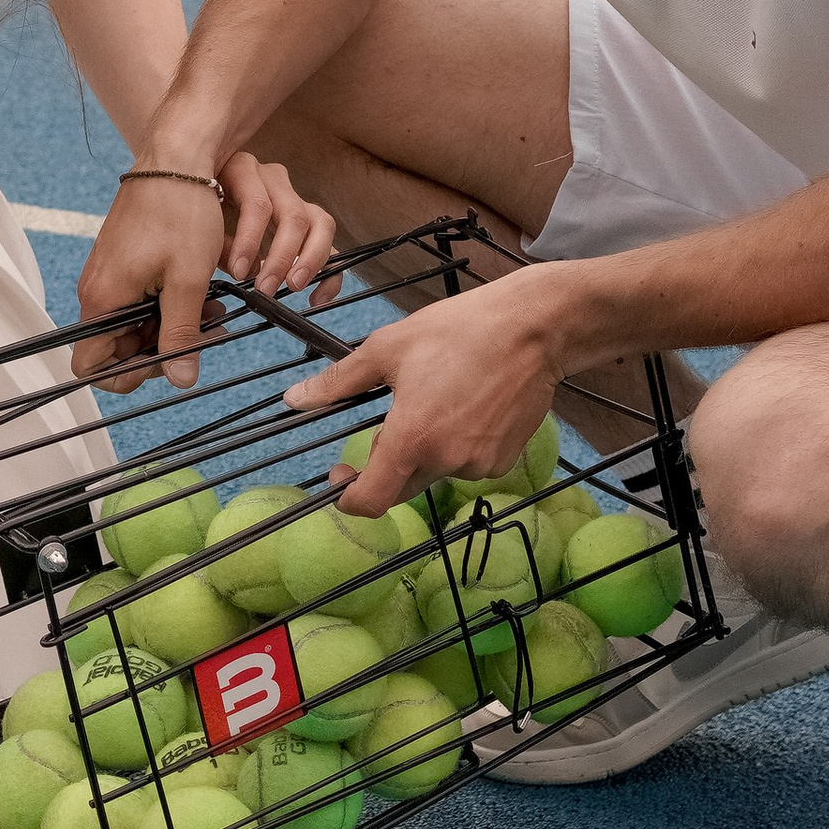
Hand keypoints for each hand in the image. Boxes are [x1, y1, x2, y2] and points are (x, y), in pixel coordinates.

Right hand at [72, 151, 334, 390]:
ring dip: (171, 327)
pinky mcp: (123, 264)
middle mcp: (97, 291)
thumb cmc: (179, 211)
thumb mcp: (188, 280)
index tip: (167, 361)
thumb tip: (182, 380)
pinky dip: (169, 305)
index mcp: (104, 299)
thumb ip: (182, 334)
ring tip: (212, 314)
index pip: (91, 366)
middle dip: (162, 350)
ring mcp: (109, 276)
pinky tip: (202, 295)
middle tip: (203, 337)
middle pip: (116, 349)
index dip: (127, 375)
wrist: (175, 158)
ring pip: (134, 325)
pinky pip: (140, 301)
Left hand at [287, 272, 562, 514]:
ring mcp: (480, 465)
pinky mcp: (505, 460)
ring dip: (423, 451)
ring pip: (434, 472)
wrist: (534, 328)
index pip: (372, 500)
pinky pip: (465, 464)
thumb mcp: (387, 349)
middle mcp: (447, 461)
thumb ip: (338, 382)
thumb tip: (295, 399)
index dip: (349, 498)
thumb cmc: (459, 331)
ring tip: (434, 401)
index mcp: (413, 438)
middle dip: (385, 466)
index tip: (340, 478)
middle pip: (401, 487)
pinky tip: (463, 408)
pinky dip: (455, 446)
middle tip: (382, 428)